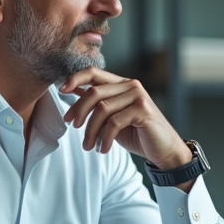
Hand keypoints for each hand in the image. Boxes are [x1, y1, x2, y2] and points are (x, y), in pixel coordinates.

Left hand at [59, 68, 189, 169]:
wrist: (163, 150)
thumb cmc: (137, 133)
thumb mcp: (112, 117)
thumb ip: (97, 104)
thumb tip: (72, 91)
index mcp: (121, 83)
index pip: (93, 73)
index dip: (75, 78)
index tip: (60, 90)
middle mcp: (130, 85)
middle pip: (94, 92)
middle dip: (79, 111)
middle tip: (73, 127)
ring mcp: (138, 96)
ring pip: (102, 109)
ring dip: (90, 131)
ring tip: (88, 146)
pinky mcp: (143, 110)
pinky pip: (114, 122)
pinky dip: (105, 138)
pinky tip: (103, 149)